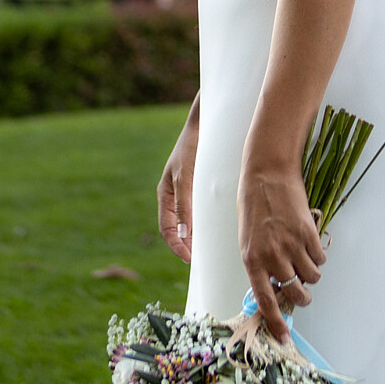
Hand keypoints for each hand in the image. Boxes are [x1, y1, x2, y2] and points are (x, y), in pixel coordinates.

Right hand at [157, 96, 200, 264]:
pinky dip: (205, 221)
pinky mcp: (199, 184)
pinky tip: (218, 226)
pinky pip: (200, 208)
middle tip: (201, 259)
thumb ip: (185, 205)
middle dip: (186, 244)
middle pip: (177, 228)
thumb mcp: (187, 177)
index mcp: (165, 195)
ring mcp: (186, 190)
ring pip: (189, 219)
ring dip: (196, 234)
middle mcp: (174, 195)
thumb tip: (184, 235)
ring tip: (209, 247)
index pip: (167, 230)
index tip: (189, 259)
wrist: (205, 123)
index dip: (176, 246)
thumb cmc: (192, 148)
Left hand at [238, 160, 327, 342]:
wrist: (267, 175)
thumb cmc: (255, 207)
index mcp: (252, 260)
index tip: (284, 338)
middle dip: (303, 296)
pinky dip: (318, 256)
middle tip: (303, 290)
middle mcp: (272, 256)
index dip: (275, 322)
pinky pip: (321, 258)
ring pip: (313, 277)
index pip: (265, 301)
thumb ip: (261, 264)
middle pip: (296, 293)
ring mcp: (292, 244)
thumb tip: (277, 287)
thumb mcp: (248, 240)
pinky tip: (309, 242)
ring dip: (312, 274)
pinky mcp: (309, 233)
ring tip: (305, 259)